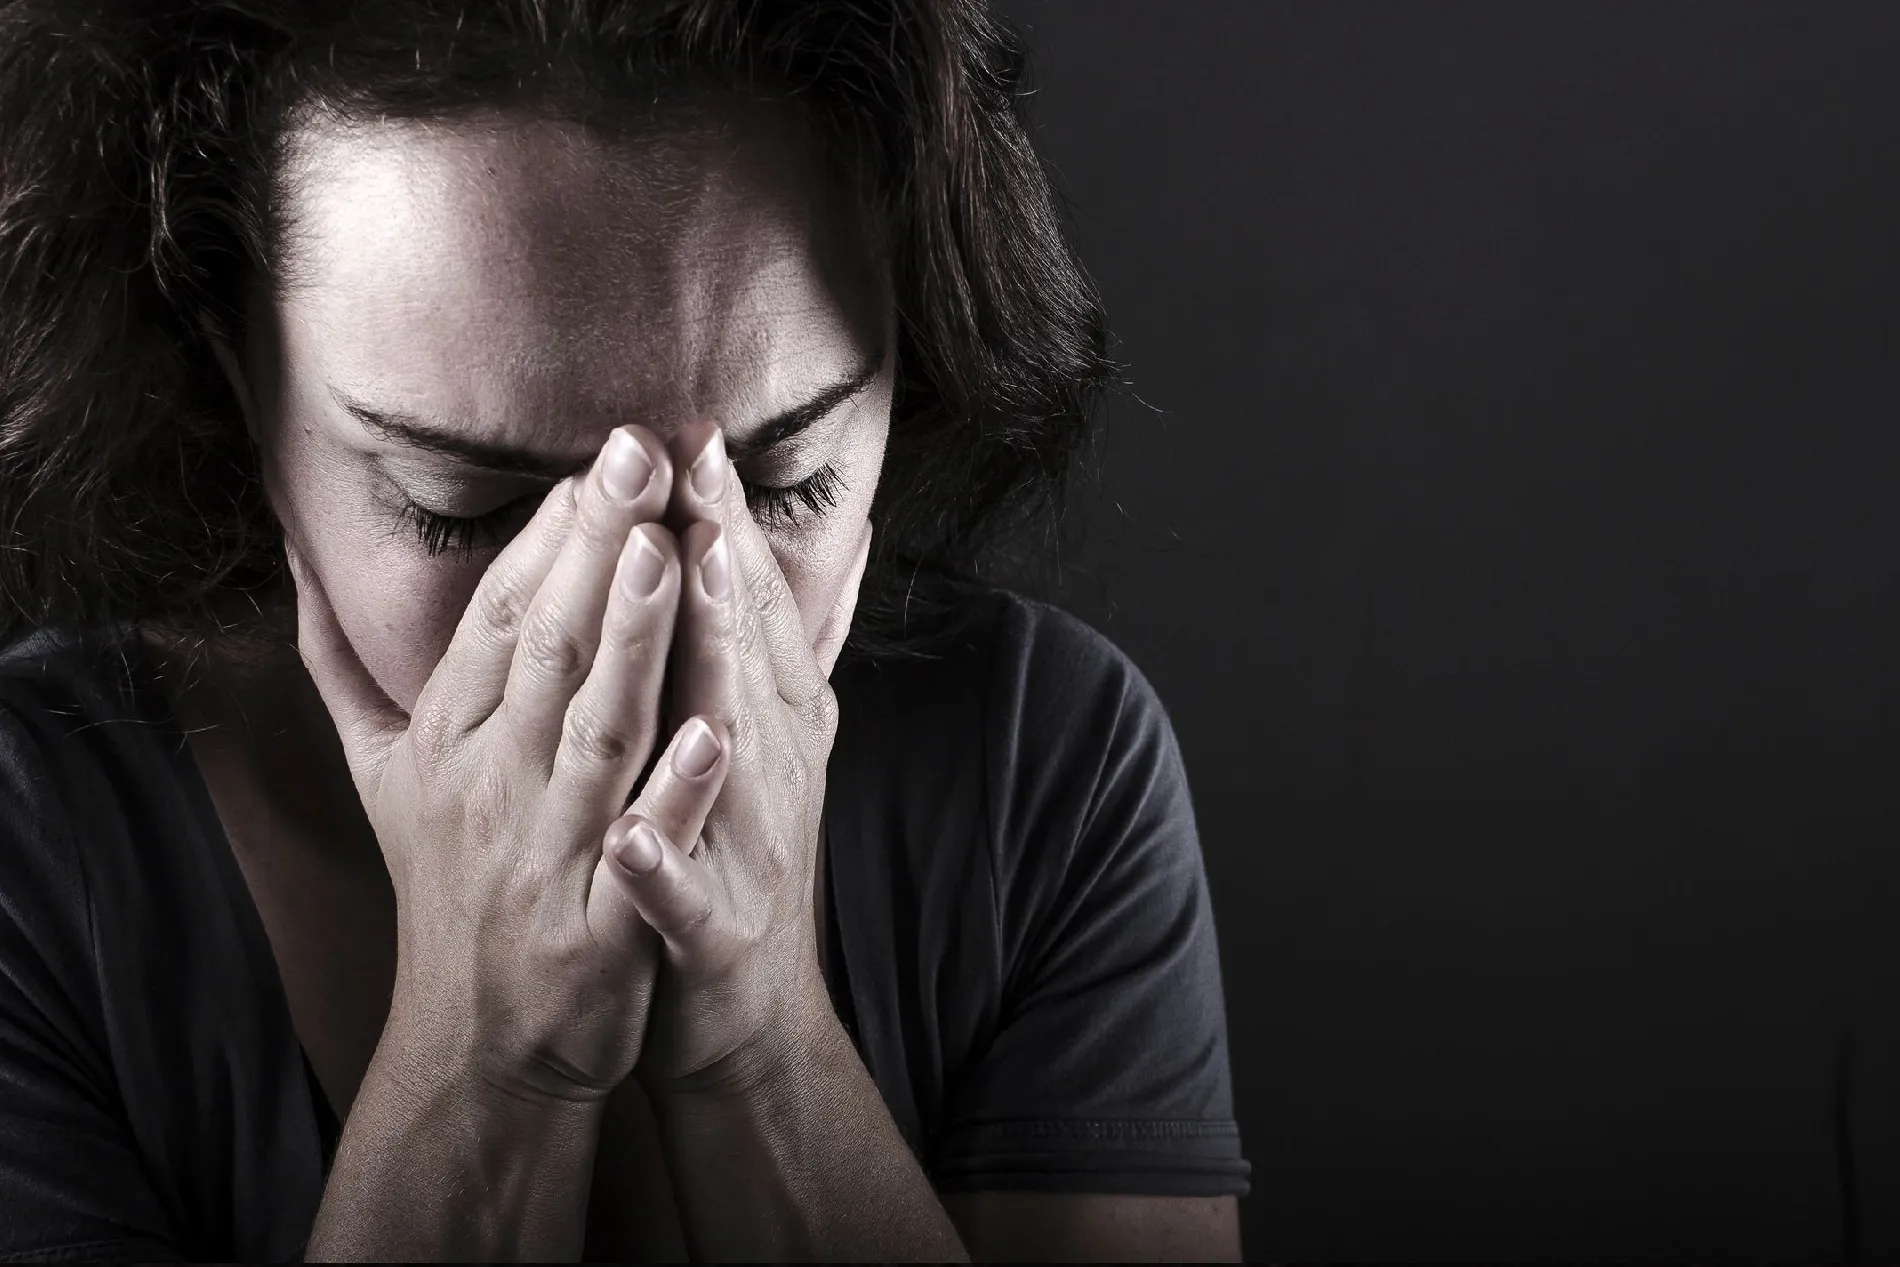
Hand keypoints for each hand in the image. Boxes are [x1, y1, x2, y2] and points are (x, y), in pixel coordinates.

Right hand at [288, 424, 715, 1104]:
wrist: (477, 1038)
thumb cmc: (446, 880)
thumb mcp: (378, 770)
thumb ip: (341, 660)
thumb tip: (292, 552)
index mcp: (449, 739)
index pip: (499, 618)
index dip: (548, 536)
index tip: (598, 455)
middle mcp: (490, 784)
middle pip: (546, 650)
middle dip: (595, 549)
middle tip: (641, 452)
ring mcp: (544, 854)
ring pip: (593, 732)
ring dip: (632, 643)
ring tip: (670, 555)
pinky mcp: (597, 926)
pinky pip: (641, 853)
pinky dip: (676, 795)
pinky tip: (719, 735)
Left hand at [607, 420, 872, 1091]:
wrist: (749, 1016)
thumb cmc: (737, 856)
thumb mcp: (769, 741)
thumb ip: (784, 646)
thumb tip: (837, 543)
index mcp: (768, 723)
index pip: (751, 608)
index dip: (729, 520)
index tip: (697, 432)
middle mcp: (770, 772)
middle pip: (748, 653)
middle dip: (727, 558)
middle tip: (698, 466)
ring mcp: (748, 851)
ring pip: (732, 749)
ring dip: (716, 666)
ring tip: (694, 582)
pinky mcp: (712, 937)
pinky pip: (685, 901)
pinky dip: (664, 868)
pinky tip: (631, 838)